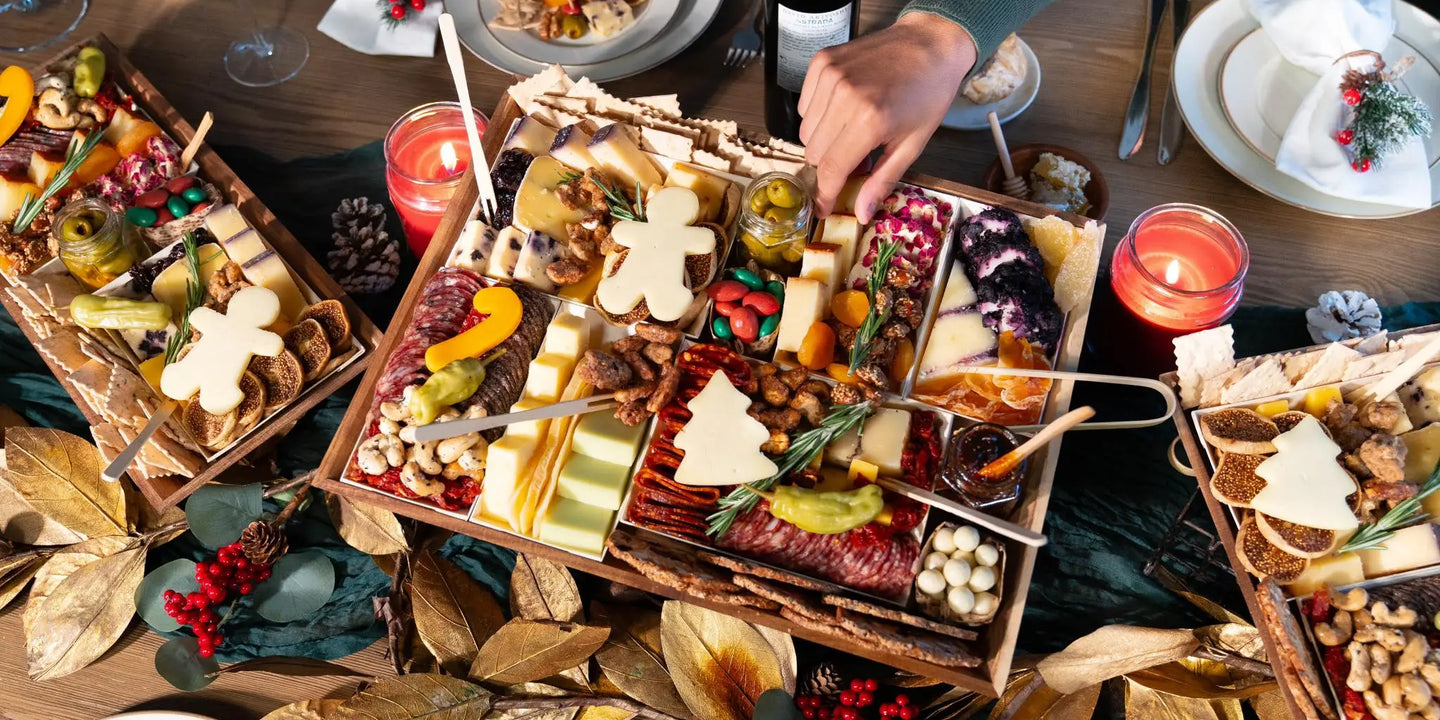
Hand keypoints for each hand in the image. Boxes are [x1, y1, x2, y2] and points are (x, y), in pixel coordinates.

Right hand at [798, 13, 976, 223]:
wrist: (931, 43)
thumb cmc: (928, 94)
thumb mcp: (913, 144)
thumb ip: (882, 180)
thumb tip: (861, 213)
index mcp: (869, 121)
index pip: (830, 169)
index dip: (824, 193)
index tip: (822, 207)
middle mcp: (844, 96)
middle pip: (814, 153)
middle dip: (832, 163)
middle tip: (857, 156)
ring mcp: (830, 76)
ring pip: (806, 131)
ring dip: (825, 139)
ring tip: (852, 130)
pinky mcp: (822, 62)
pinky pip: (805, 105)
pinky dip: (819, 114)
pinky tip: (844, 108)